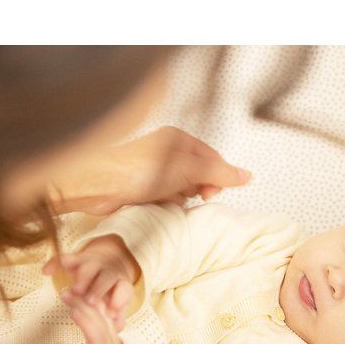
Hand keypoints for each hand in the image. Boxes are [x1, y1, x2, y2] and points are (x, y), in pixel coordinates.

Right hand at [43, 235, 139, 329]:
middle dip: (98, 289)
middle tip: (90, 302)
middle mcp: (108, 271)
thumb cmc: (111, 290)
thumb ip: (118, 315)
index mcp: (120, 283)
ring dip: (81, 278)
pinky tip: (46, 272)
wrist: (106, 262)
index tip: (112, 311)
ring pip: (88, 267)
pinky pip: (66, 258)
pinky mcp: (77, 259)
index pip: (124, 288)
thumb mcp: (117, 302)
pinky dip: (55, 263)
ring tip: (73, 291)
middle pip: (106, 277)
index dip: (119, 298)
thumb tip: (118, 328)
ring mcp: (92, 264)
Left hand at [47, 126, 251, 214]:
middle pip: (198, 174)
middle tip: (193, 195)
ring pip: (182, 189)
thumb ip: (219, 172)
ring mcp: (153, 169)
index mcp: (178, 139)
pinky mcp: (142, 186)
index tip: (213, 192)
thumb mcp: (188, 169)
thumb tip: (246, 175)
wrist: (98, 185)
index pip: (212, 158)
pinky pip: (165, 198)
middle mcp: (166, 151)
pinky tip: (157, 204)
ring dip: (180, 198)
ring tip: (168, 198)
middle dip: (197, 188)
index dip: (217, 176)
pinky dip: (165, 204)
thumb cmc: (137, 169)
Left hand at [55, 292, 125, 343]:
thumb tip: (88, 303)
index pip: (102, 311)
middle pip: (99, 320)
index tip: (72, 286)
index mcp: (111, 336)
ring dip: (85, 322)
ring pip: (97, 337)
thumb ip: (97, 325)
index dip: (88, 297)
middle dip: (83, 303)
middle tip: (65, 291)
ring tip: (71, 310)